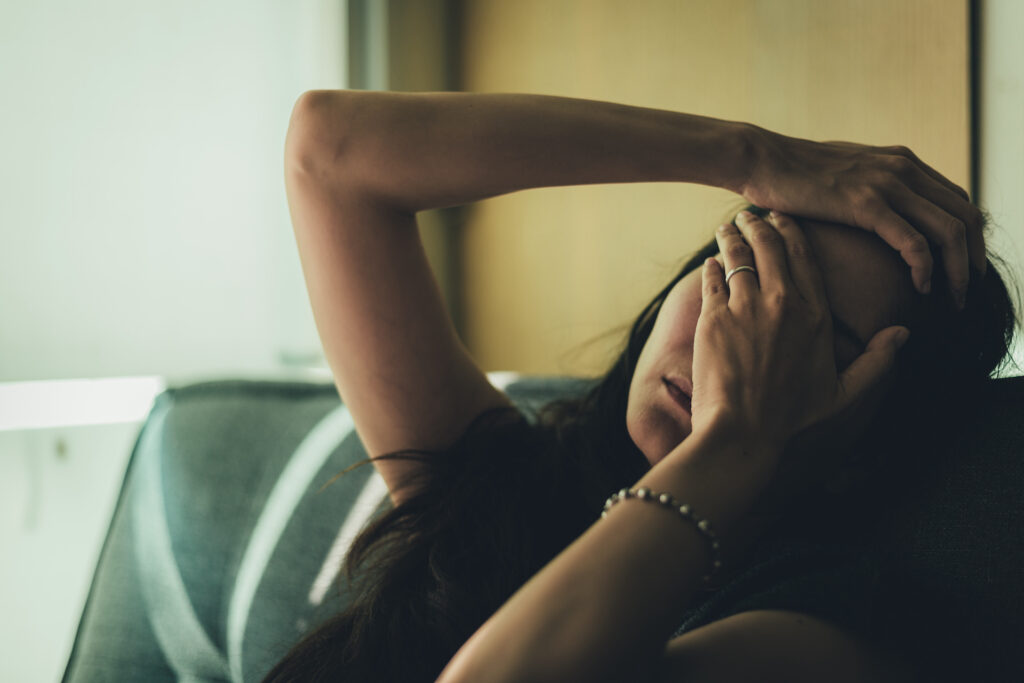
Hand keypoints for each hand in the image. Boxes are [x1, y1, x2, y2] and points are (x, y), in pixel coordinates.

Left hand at [688, 210, 910, 466]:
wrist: (744, 432)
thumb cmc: (792, 417)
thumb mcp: (844, 392)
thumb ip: (877, 361)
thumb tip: (904, 333)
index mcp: (816, 315)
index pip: (805, 257)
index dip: (792, 231)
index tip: (783, 218)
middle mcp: (783, 303)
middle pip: (771, 246)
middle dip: (760, 223)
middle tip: (751, 214)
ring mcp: (746, 307)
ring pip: (738, 254)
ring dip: (733, 236)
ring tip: (729, 227)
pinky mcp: (715, 318)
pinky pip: (713, 277)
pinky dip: (712, 265)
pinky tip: (712, 260)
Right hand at [737, 127, 984, 310]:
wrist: (761, 158)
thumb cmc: (792, 173)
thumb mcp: (844, 172)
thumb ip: (868, 185)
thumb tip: (875, 210)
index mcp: (902, 161)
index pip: (958, 199)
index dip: (968, 236)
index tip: (960, 266)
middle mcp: (904, 168)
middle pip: (966, 215)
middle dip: (973, 257)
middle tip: (967, 290)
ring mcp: (887, 184)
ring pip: (950, 231)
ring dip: (959, 270)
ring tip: (953, 298)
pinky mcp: (866, 204)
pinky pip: (914, 242)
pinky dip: (926, 268)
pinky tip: (921, 288)